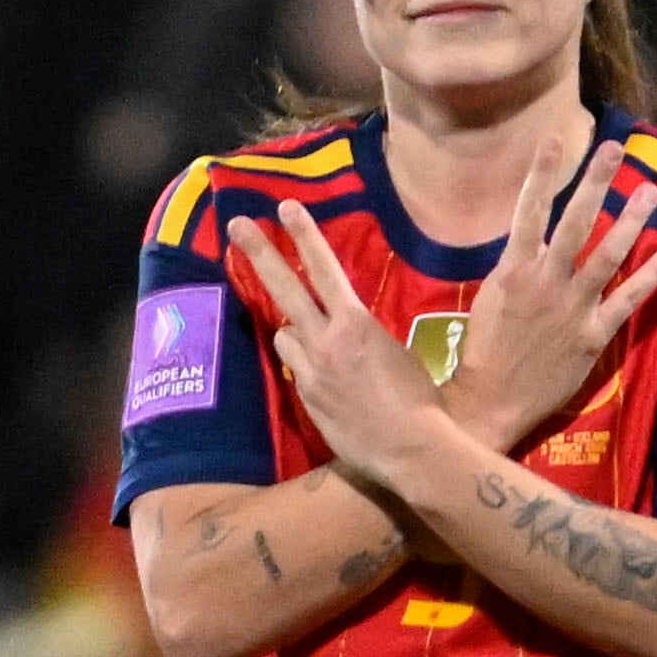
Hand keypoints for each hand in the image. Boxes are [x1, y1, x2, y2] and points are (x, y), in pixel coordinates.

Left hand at [229, 201, 450, 487]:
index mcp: (356, 324)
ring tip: (318, 342)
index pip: (323, 268)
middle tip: (236, 224)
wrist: (412, 449)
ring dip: (293, 330)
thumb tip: (349, 329)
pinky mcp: (307, 398)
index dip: (304, 234)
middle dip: (259, 252)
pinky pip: (296, 368)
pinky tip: (329, 381)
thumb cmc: (420, 399)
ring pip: (284, 334)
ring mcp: (311, 371)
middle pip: (283, 288)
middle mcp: (326, 342)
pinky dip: (304, 363)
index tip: (285, 207)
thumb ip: (364, 334)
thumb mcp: (397, 351)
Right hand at [446, 138, 656, 450]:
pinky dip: (652, 278)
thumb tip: (534, 237)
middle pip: (576, 222)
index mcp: (514, 270)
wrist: (491, 400)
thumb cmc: (483, 350)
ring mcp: (573, 307)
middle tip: (614, 148)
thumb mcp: (490, 298)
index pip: (529, 210)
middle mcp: (547, 282)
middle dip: (595, 182)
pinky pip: (628, 300)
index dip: (542, 173)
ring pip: (608, 254)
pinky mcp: (593, 335)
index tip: (556, 138)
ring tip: (650, 191)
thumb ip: (516, 266)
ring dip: (631, 221)